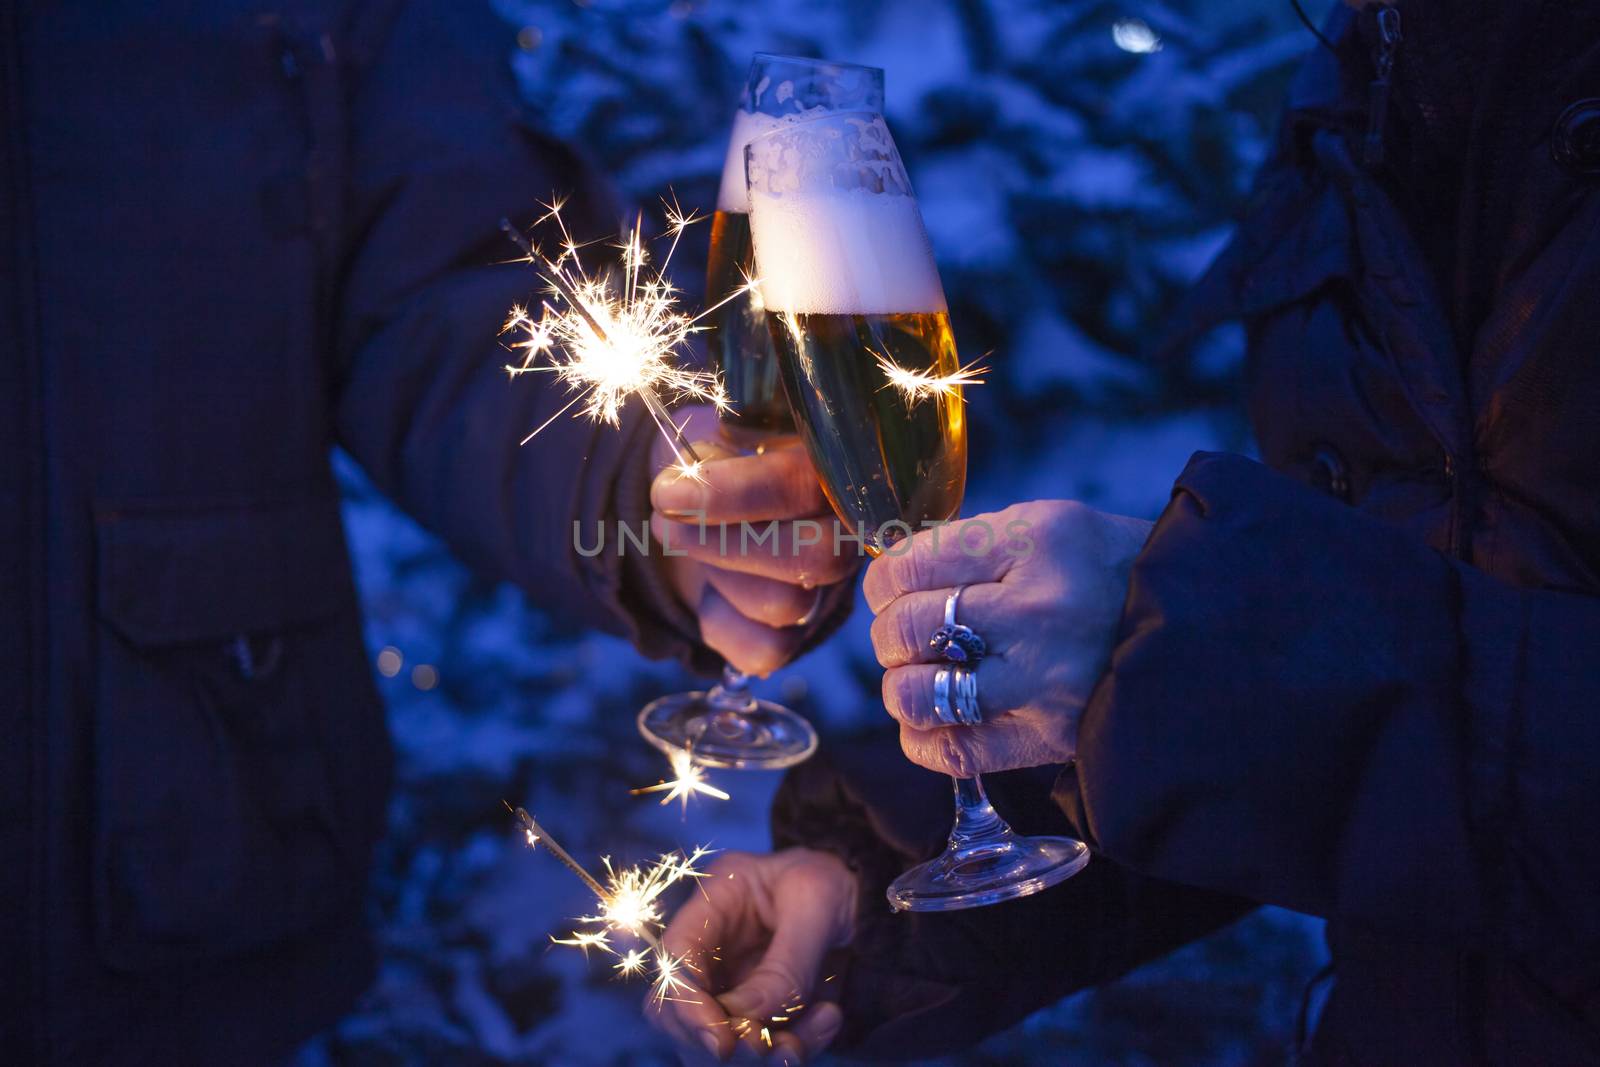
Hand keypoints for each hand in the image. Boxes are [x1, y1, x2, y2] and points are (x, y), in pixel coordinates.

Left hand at [650, 406, 855, 675]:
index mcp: (830, 471)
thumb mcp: (709, 433)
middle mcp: (845, 534)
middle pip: (817, 558)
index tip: (670, 493)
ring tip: (685, 543)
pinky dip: (719, 623)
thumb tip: (694, 469)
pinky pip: (766, 651)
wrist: (690, 506)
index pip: (804, 486)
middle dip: (725, 544)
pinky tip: (707, 592)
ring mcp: (826, 591)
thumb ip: (715, 441)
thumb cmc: (709, 461)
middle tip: (666, 522)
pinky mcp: (796, 639)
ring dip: (718, 574)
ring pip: (787, 605)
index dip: (736, 494)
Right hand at [651, 849, 854, 1064]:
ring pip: (719, 1040)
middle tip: (765, 1047)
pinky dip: (792, 1050)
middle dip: (719, 1039)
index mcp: (714, 901)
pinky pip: (763, 1048)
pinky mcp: (760, 1012)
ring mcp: (732, 983)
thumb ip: (787, 964)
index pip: (674, 958)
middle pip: (681, 1010)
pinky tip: (828, 1020)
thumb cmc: (835, 880)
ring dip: (758, 1054)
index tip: (721, 1040)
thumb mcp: (817, 903)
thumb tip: (747, 1019)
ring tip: (801, 1044)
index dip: (685, 1003)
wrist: (867, 897)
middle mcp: (712, 948)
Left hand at [863, 501, 1150, 776]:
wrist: (1197, 627)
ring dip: (902, 687)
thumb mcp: (1044, 527)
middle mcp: (1038, 612)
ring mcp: (1044, 681)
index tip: (894, 589)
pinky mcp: (1048, 737)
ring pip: (916, 695)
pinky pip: (951, 750)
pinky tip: (939, 718)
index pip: (908, 565)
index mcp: (1034, 542)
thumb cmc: (1104, 571)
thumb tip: (887, 578)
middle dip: (891, 634)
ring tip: (923, 676)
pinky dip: (924, 738)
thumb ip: (967, 547)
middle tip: (909, 634)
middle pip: (905, 629)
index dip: (883, 582)